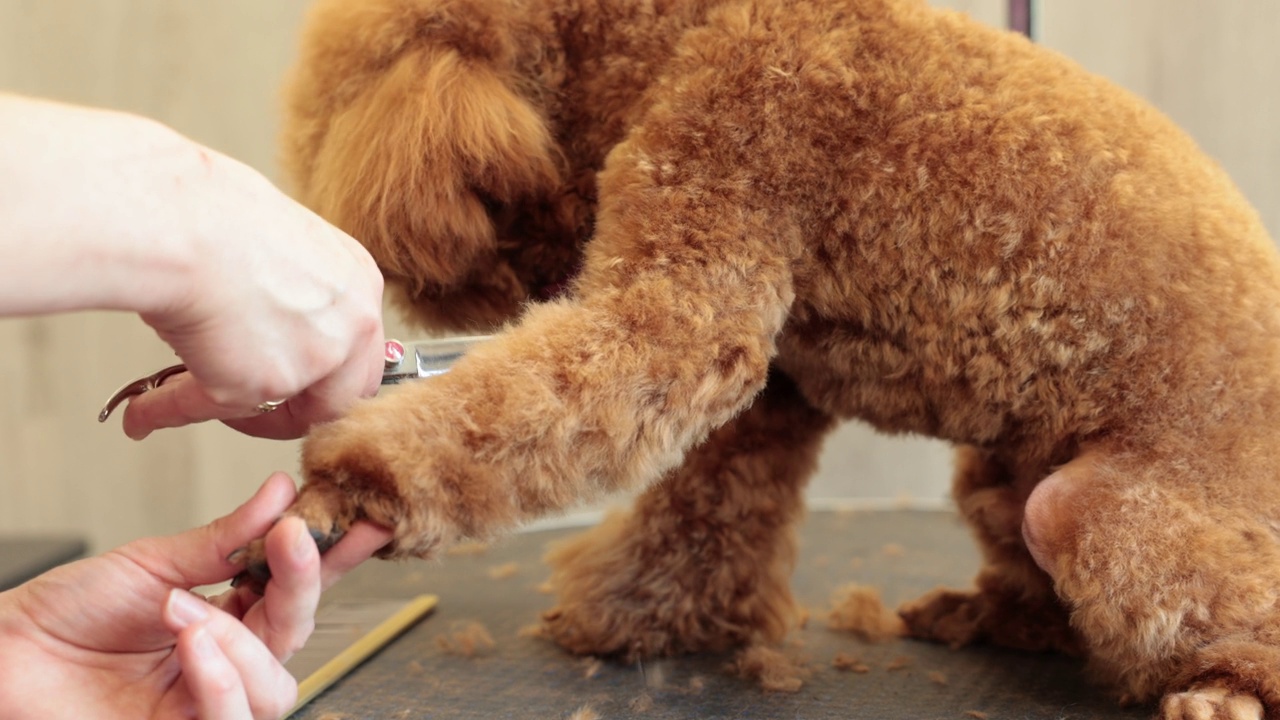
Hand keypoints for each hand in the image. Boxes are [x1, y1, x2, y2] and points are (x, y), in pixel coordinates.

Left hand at [0, 473, 390, 719]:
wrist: (4, 653)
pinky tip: (195, 641)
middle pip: (298, 635)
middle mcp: (228, 661)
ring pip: (275, 687)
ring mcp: (207, 703)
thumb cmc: (67, 612)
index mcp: (230, 615)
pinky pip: (230, 719)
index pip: (297, 589)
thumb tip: (282, 491)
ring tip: (189, 609)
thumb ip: (225, 538)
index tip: (367, 519)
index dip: (337, 558)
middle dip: (303, 586)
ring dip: (243, 643)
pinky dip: (221, 677)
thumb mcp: (154, 562)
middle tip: (291, 540)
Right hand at [122, 145, 385, 439]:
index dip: (323, 374)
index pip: (359, 352)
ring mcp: (318, 357)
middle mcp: (352, 323)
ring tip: (195, 396)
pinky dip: (175, 409)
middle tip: (254, 407)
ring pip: (288, 412)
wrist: (183, 223)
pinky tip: (146, 411)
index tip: (289, 378)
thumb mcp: (281, 250)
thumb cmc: (215, 217)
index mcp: (359, 285)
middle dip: (298, 407)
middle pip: (343, 394)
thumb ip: (292, 296)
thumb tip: (270, 327)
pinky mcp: (270, 383)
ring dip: (244, 413)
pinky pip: (224, 410)